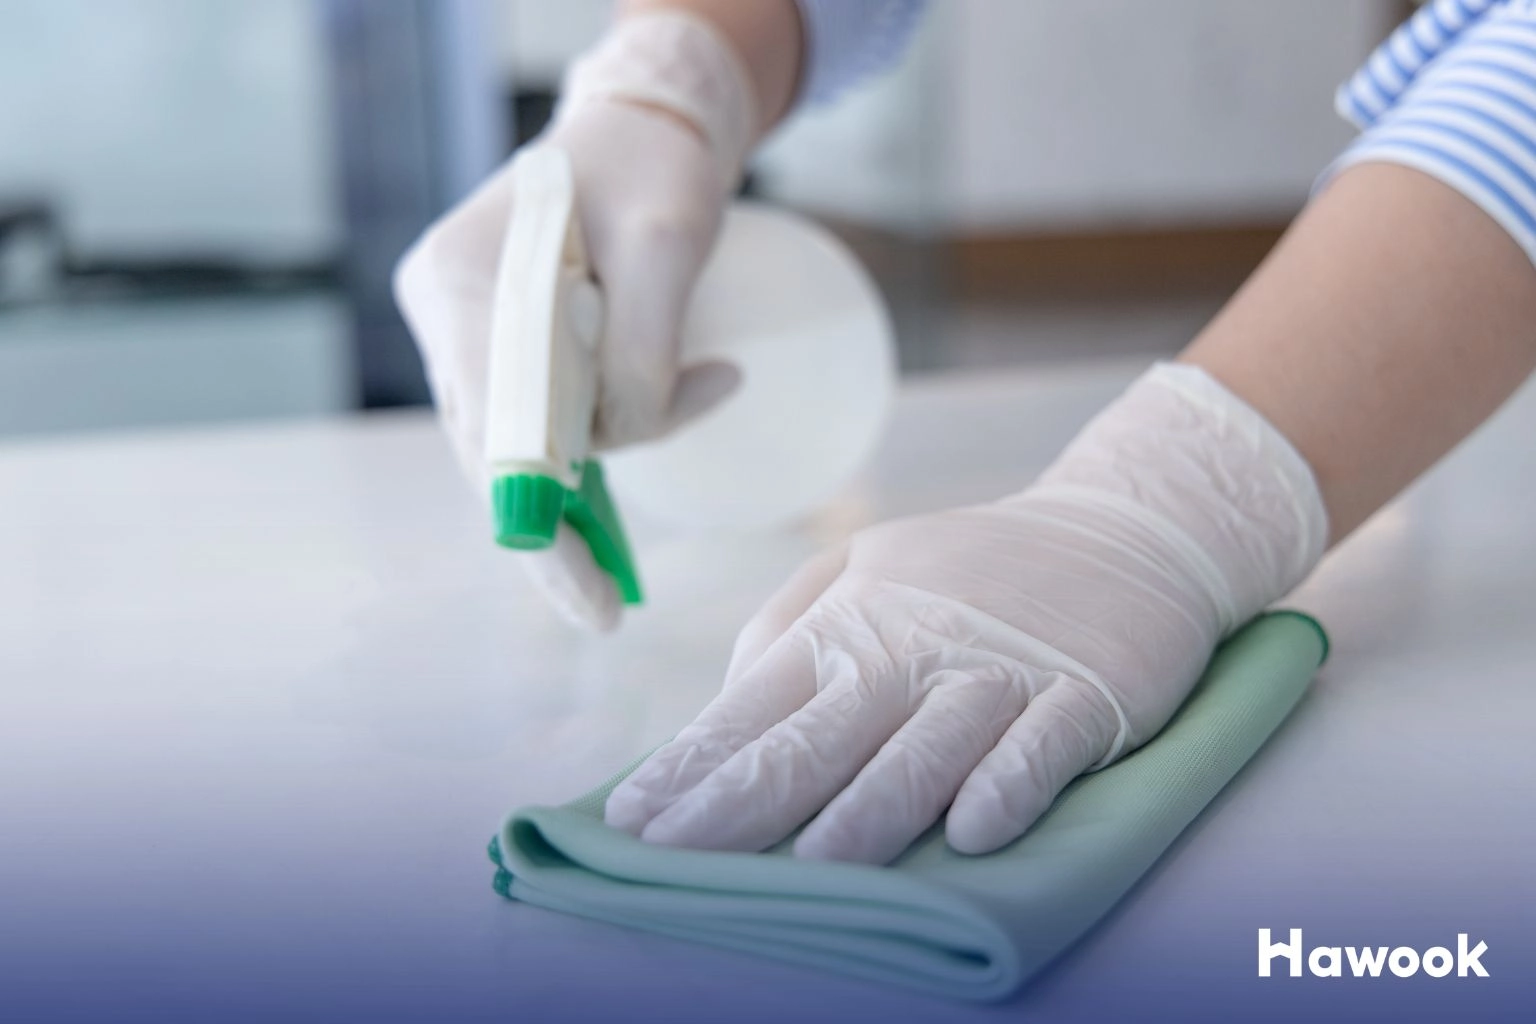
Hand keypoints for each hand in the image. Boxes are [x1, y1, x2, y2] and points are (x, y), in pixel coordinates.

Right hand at [392, 13, 755, 628]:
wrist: (643, 130)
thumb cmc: (654, 169)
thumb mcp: (667, 249)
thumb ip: (642, 353)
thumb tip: (624, 439)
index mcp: (461, 282)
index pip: (491, 428)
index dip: (536, 525)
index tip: (587, 599)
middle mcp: (447, 313)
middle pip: (493, 448)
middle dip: (558, 525)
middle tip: (609, 606)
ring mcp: (468, 333)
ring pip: (520, 441)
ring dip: (594, 474)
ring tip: (673, 463)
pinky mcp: (504, 345)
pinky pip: (538, 419)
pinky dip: (592, 449)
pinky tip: (634, 477)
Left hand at [604, 364, 1327, 862]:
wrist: (1122, 529)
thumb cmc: (972, 570)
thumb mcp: (866, 565)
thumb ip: (788, 626)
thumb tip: (723, 705)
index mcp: (849, 623)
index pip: (752, 705)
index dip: (690, 766)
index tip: (630, 822)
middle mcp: (911, 648)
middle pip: (818, 738)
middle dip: (741, 803)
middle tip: (676, 860)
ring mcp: (998, 671)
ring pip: (924, 749)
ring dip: (869, 809)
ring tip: (814, 866)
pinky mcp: (1084, 695)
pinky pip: (1040, 748)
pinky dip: (1008, 786)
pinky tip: (974, 833)